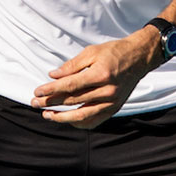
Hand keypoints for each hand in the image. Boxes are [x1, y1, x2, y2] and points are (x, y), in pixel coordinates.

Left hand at [32, 28, 167, 128]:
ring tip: (47, 115)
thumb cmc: (114, 52)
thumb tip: (52, 76)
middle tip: (35, 103)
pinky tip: (67, 120)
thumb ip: (72, 66)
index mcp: (101, 74)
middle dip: (51, 103)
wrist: (139, 58)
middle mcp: (107, 91)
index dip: (51, 90)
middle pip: (73, 101)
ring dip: (62, 118)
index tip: (37, 92)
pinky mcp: (115, 109)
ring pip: (82, 116)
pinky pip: (94, 121)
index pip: (70, 85)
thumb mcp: (92, 52)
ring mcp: (112, 103)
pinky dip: (79, 123)